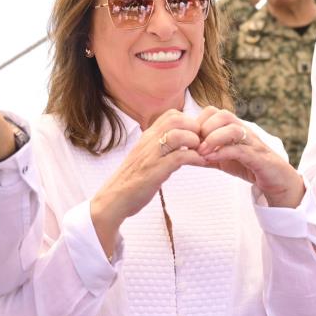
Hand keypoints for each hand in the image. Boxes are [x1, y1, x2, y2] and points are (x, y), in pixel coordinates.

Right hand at [90, 110, 205, 255]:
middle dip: (195, 128)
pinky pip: (179, 157)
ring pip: (178, 135)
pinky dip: (194, 158)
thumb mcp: (145, 157)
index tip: (196, 135)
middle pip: (176, 119)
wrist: (113, 200)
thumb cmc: (131, 181)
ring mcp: (151, 156)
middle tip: (202, 142)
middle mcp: (148, 142)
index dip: (189, 121)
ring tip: (201, 152)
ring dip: (195, 141)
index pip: (171, 115)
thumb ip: (159, 148)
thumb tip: (179, 143)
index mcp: (147, 137)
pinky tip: (200, 163)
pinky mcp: (155, 171)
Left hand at [195, 106, 303, 207]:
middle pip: (223, 115)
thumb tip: (184, 153)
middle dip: (204, 127)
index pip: (213, 111)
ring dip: (213, 139)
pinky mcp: (258, 157)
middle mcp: (244, 131)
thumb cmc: (249, 166)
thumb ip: (205, 155)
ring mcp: (252, 143)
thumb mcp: (222, 159)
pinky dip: (222, 152)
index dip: (198, 122)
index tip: (188, 138)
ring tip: (201, 152)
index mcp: (234, 128)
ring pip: (233, 129)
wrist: (276, 180)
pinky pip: (240, 150)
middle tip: (194, 144)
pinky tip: (210, 159)